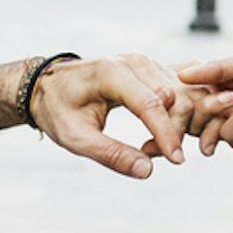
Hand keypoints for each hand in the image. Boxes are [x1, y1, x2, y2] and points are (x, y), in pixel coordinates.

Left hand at [31, 51, 190, 178]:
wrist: (48, 86)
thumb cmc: (58, 110)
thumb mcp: (76, 137)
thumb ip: (111, 154)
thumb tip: (147, 171)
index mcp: (112, 72)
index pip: (152, 104)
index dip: (167, 134)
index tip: (177, 161)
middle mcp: (135, 61)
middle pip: (175, 97)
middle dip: (174, 131)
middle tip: (153, 155)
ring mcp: (146, 63)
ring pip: (183, 93)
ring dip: (179, 124)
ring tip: (153, 147)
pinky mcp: (152, 69)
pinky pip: (180, 90)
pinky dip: (180, 113)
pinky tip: (166, 132)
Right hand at [176, 46, 232, 157]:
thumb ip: (217, 69)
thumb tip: (181, 75)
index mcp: (219, 89)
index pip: (186, 94)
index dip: (174, 91)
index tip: (166, 83)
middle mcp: (223, 111)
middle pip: (189, 115)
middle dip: (190, 105)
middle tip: (198, 95)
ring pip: (205, 129)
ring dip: (211, 112)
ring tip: (229, 97)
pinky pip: (231, 136)